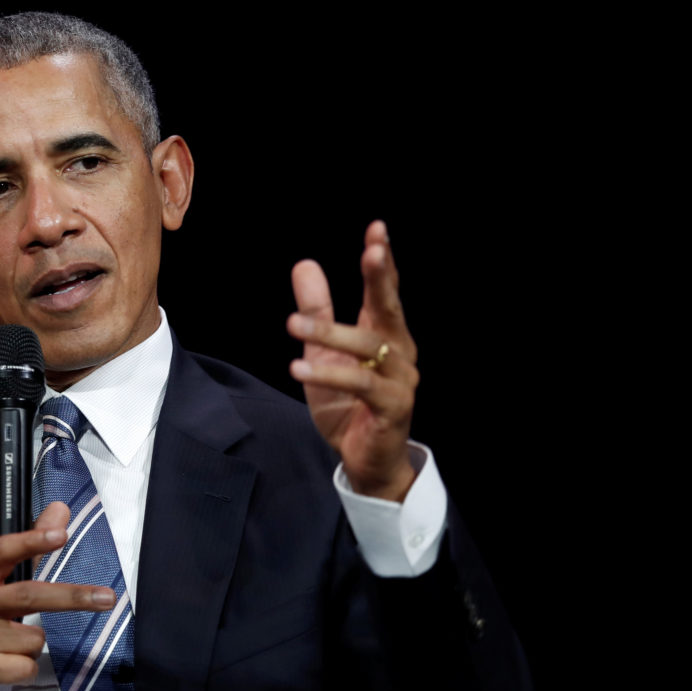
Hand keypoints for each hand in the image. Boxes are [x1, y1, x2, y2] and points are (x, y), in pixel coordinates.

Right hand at [0, 502, 115, 690]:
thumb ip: (30, 549)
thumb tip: (59, 510)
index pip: (4, 551)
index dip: (32, 541)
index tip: (62, 534)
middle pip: (29, 595)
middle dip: (72, 597)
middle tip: (107, 598)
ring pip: (34, 638)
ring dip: (34, 647)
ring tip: (11, 649)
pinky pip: (25, 667)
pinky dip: (25, 669)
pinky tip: (5, 667)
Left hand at [287, 221, 419, 501]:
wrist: (364, 460)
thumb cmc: (347, 404)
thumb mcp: (322, 353)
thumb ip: (317, 311)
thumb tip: (305, 264)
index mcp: (384, 334)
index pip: (384, 291)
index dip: (382, 262)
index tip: (377, 229)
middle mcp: (399, 352)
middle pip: (390, 308)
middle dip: (381, 278)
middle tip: (372, 250)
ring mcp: (400, 380)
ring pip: (367, 347)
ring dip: (328, 334)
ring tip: (291, 325)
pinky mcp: (393, 407)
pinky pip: (361, 385)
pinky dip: (328, 374)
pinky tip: (297, 368)